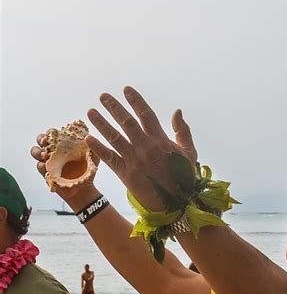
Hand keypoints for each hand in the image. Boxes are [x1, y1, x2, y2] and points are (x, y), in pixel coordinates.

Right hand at [30, 133, 100, 210]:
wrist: (84, 189)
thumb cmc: (88, 172)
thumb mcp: (94, 159)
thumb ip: (93, 149)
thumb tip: (89, 138)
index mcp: (64, 145)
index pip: (53, 134)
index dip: (50, 133)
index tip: (52, 135)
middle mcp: (54, 151)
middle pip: (40, 140)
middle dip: (41, 139)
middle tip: (45, 143)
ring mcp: (49, 161)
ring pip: (35, 152)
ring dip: (37, 152)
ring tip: (44, 156)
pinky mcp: (46, 172)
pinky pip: (39, 167)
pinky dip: (42, 166)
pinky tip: (47, 168)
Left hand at [84, 86, 197, 210]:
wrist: (176, 204)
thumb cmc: (184, 178)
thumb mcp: (189, 153)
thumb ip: (183, 131)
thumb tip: (177, 111)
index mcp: (161, 140)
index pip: (146, 114)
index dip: (135, 101)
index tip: (126, 90)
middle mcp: (146, 148)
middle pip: (127, 122)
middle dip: (114, 107)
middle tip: (103, 96)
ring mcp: (135, 160)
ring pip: (114, 137)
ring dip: (101, 123)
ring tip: (90, 112)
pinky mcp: (126, 174)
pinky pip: (109, 158)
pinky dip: (98, 148)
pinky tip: (89, 138)